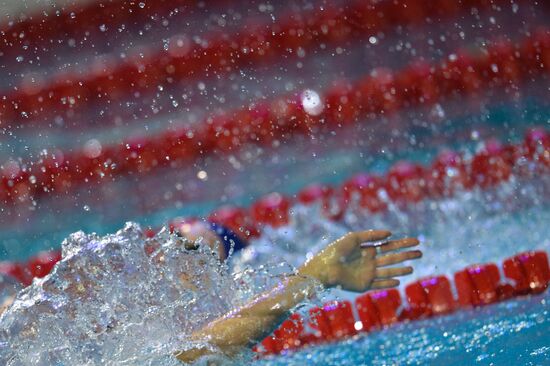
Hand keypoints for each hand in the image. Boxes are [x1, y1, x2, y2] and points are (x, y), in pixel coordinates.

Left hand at [298, 230, 420, 291]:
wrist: (324, 267)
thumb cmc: (336, 250)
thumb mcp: (353, 238)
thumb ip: (371, 235)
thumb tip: (390, 234)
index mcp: (367, 250)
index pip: (388, 246)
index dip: (402, 243)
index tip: (415, 241)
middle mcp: (369, 262)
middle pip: (392, 258)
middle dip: (406, 255)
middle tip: (420, 253)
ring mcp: (368, 274)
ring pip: (388, 271)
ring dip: (400, 269)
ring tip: (412, 268)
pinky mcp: (364, 285)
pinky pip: (379, 284)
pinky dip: (388, 283)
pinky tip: (398, 281)